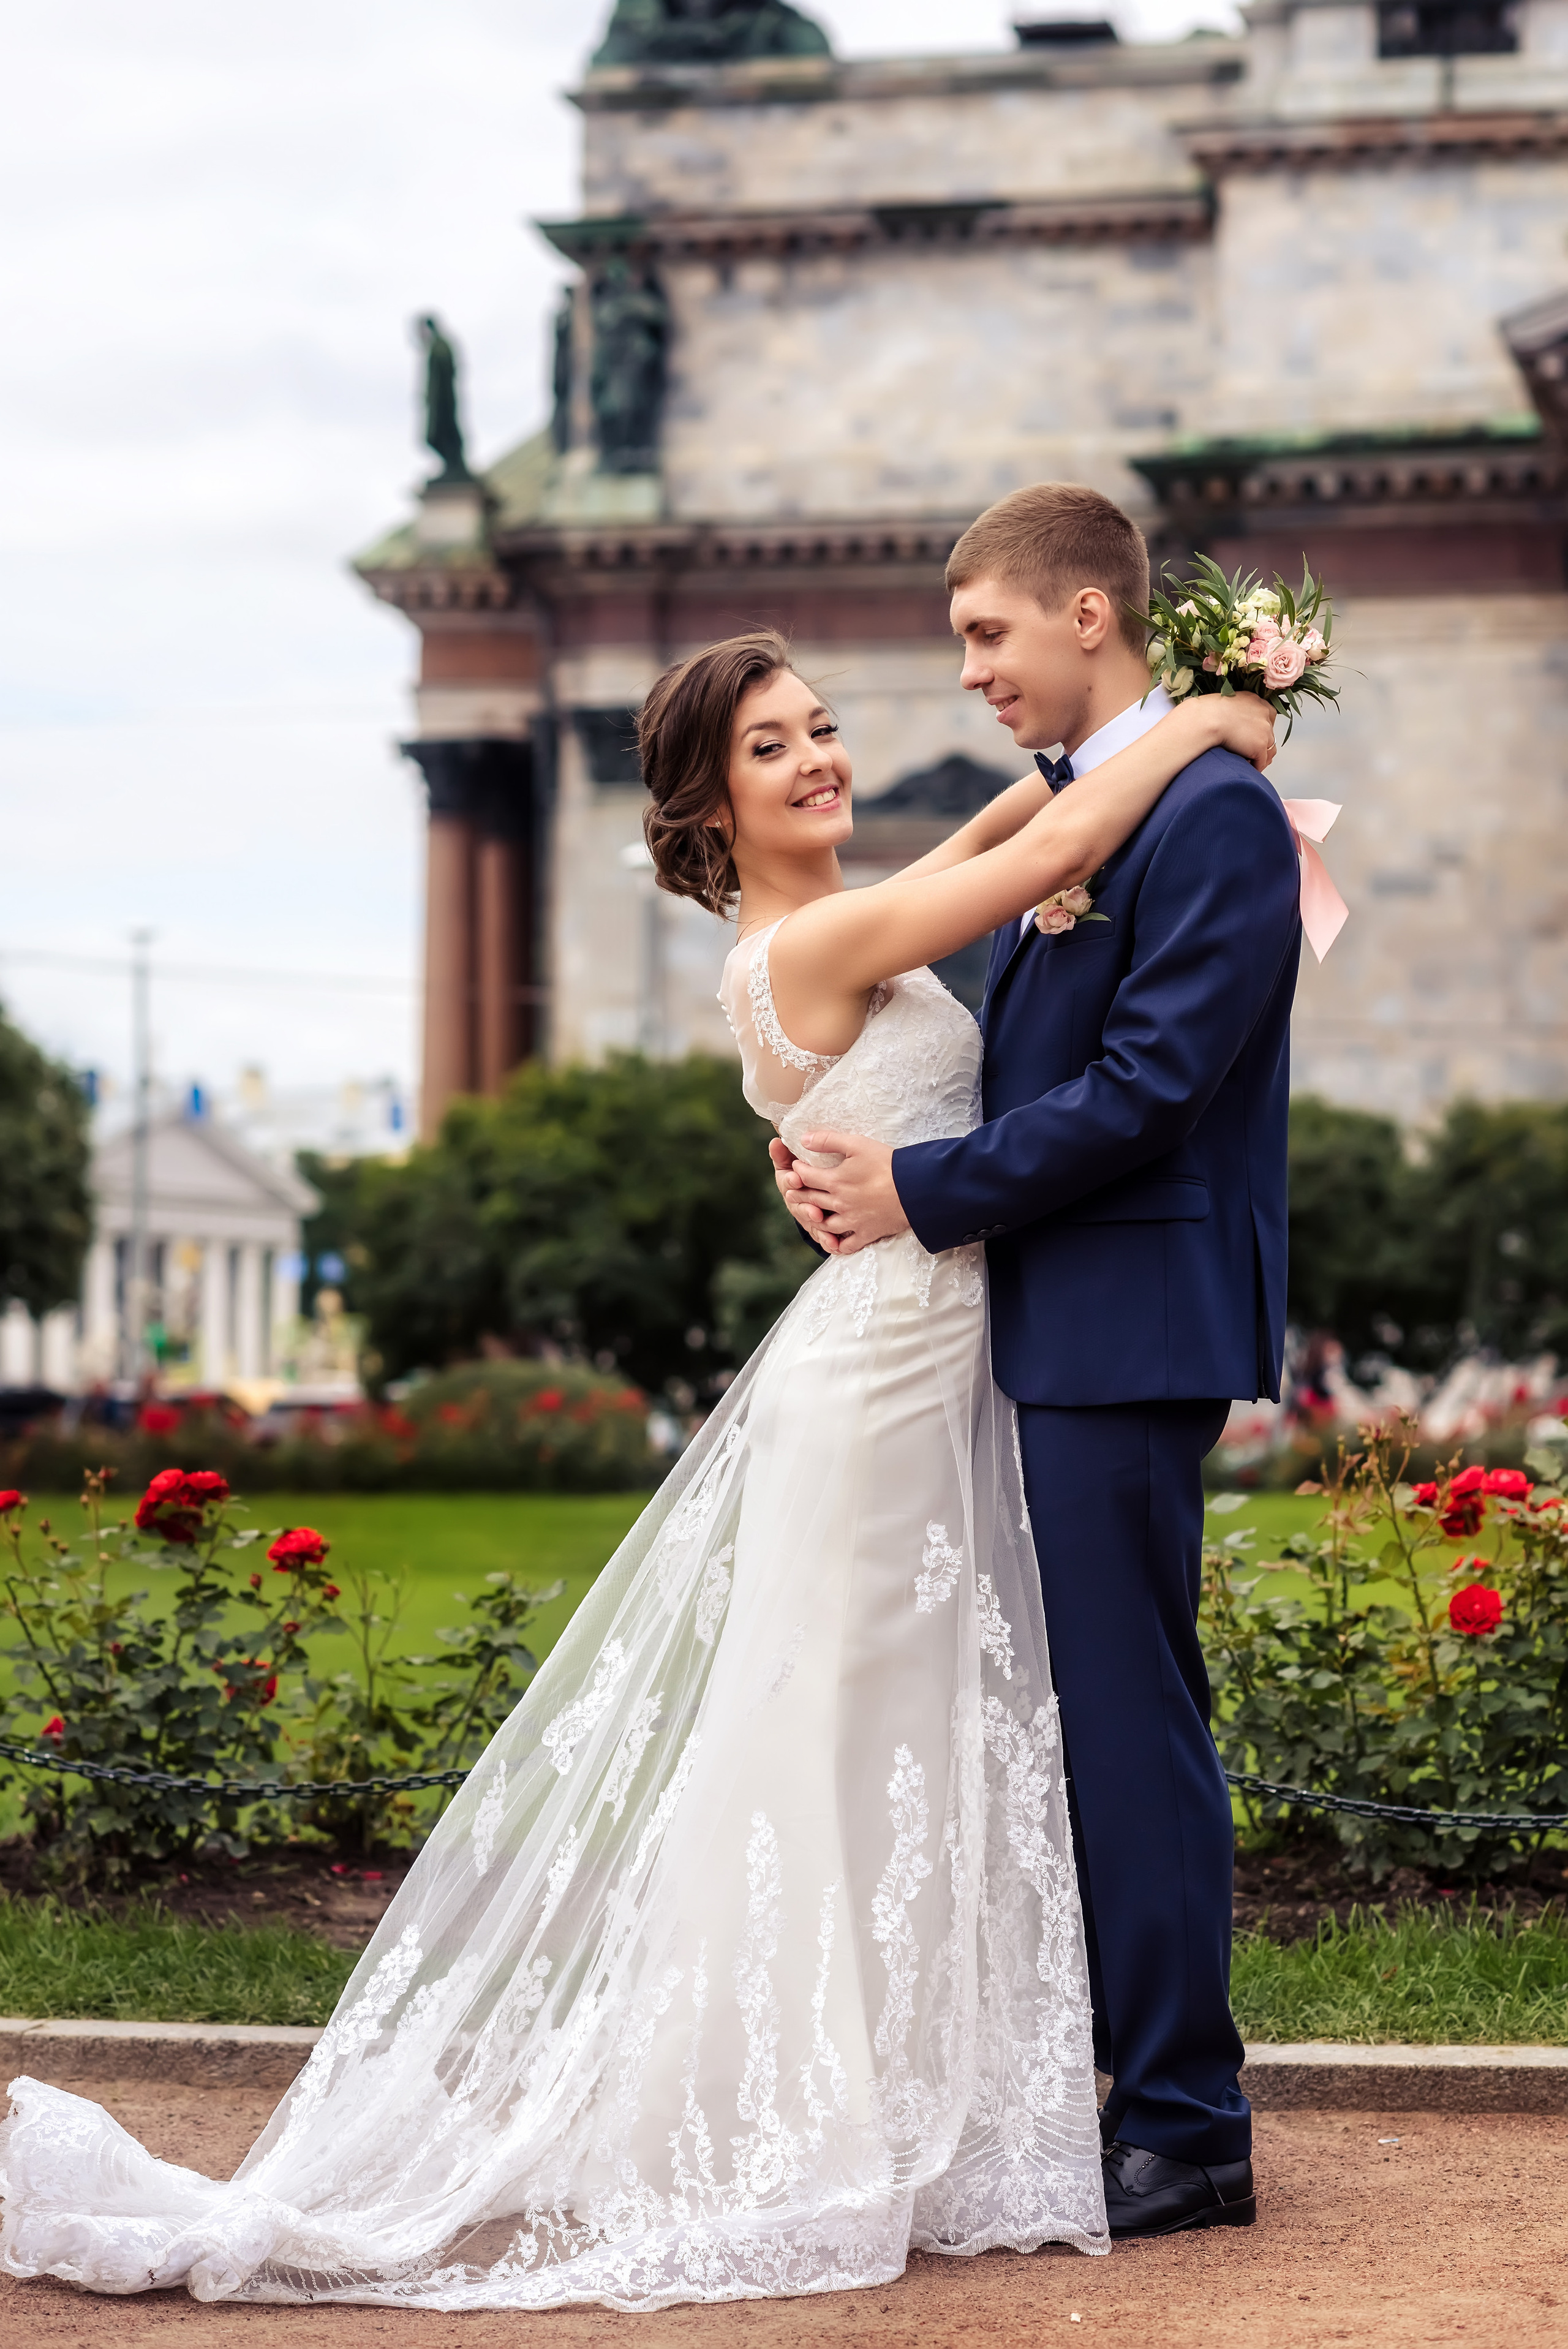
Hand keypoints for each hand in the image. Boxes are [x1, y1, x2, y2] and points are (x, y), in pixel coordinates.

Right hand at [770, 1137, 839, 1253]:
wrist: (823, 1184)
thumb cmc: (809, 1167)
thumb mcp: (798, 1156)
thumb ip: (786, 1151)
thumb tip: (775, 1141)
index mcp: (790, 1181)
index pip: (787, 1181)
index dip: (790, 1180)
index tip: (796, 1178)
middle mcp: (796, 1201)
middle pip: (798, 1206)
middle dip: (805, 1208)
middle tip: (815, 1211)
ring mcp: (808, 1216)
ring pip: (810, 1223)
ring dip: (817, 1226)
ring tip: (827, 1229)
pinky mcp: (820, 1228)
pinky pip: (823, 1237)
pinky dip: (827, 1241)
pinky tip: (835, 1245)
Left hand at [785, 1131, 909, 1256]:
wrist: (914, 1189)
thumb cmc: (887, 1164)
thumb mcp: (857, 1144)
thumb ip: (828, 1140)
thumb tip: (803, 1139)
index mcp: (835, 1181)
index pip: (806, 1176)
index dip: (798, 1170)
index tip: (796, 1166)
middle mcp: (839, 1203)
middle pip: (811, 1200)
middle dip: (800, 1194)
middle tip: (793, 1191)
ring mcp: (852, 1221)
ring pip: (824, 1224)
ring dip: (814, 1219)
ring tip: (810, 1214)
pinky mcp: (866, 1233)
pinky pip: (846, 1245)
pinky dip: (837, 1245)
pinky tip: (833, 1242)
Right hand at [1208, 690, 1275, 771]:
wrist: (1206, 719)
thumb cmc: (1206, 713)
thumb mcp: (1225, 705)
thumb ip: (1234, 711)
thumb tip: (1229, 722)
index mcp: (1255, 701)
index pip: (1267, 717)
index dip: (1260, 730)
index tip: (1252, 737)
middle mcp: (1264, 713)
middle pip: (1270, 734)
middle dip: (1262, 745)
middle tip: (1251, 754)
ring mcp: (1264, 730)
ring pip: (1269, 749)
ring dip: (1260, 757)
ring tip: (1250, 763)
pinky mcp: (1260, 745)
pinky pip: (1261, 762)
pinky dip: (1254, 767)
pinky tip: (1246, 769)